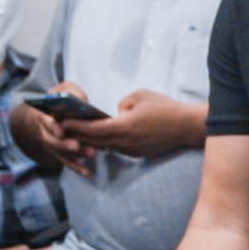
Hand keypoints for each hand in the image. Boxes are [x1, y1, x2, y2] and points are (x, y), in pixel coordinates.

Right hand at [28, 82, 97, 175]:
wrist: (53, 111)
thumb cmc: (62, 98)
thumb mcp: (65, 89)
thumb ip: (72, 93)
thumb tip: (83, 102)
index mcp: (43, 113)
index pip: (45, 120)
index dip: (52, 126)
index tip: (60, 130)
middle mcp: (45, 131)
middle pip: (52, 140)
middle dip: (64, 144)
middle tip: (77, 146)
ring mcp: (52, 143)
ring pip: (60, 153)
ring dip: (74, 156)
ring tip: (92, 154)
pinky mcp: (61, 152)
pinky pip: (67, 161)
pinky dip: (76, 167)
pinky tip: (87, 172)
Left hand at [65, 90, 200, 158]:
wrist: (187, 127)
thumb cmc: (165, 108)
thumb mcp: (141, 95)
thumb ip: (122, 104)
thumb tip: (116, 113)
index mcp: (123, 126)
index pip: (92, 128)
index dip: (75, 125)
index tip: (61, 120)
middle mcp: (125, 142)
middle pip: (94, 140)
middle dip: (77, 134)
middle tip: (62, 126)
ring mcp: (131, 151)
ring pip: (104, 146)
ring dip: (90, 140)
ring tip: (78, 132)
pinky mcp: (138, 154)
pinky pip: (116, 148)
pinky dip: (105, 143)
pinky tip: (100, 137)